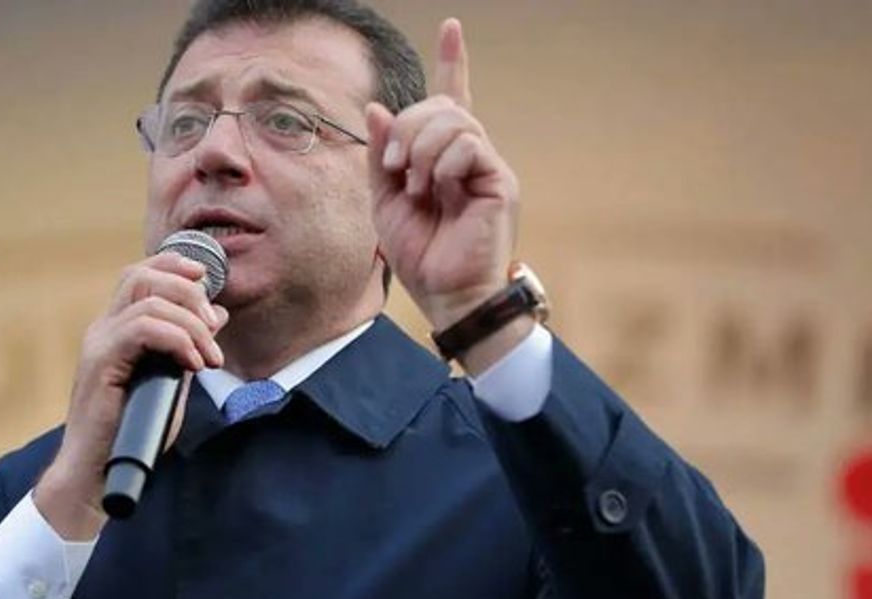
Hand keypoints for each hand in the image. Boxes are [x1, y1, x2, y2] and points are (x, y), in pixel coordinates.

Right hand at [34, 253, 227, 539]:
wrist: (96, 474)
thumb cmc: (132, 433)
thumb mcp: (172, 381)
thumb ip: (189, 346)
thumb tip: (217, 315)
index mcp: (116, 330)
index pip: (140, 274)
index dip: (174, 266)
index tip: (207, 279)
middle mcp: (103, 330)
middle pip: (142, 275)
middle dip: (188, 291)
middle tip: (214, 328)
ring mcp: (98, 344)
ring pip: (148, 300)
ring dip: (190, 323)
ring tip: (209, 357)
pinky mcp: (100, 363)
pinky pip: (142, 328)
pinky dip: (177, 340)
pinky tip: (194, 366)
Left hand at [365, 18, 524, 359]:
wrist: (445, 292)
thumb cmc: (419, 253)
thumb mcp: (385, 200)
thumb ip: (382, 155)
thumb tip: (377, 108)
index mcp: (443, 156)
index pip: (452, 97)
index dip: (452, 62)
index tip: (452, 27)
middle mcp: (469, 154)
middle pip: (440, 105)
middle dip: (406, 128)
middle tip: (393, 169)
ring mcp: (487, 165)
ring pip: (454, 119)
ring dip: (420, 148)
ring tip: (415, 185)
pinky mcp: (500, 180)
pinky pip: (468, 144)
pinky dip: (441, 163)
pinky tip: (436, 189)